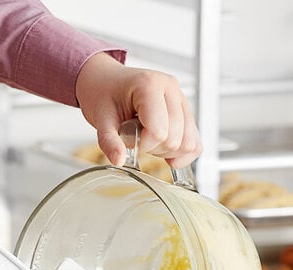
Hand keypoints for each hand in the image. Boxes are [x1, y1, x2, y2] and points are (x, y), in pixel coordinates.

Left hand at [75, 52, 201, 168]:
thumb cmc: (104, 95)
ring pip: (189, 143)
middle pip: (175, 140)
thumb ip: (109, 140)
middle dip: (152, 148)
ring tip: (146, 140)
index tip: (127, 139)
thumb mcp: (100, 118)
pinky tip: (164, 155)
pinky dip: (181, 155)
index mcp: (150, 85)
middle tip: (134, 138)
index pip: (159, 131)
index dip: (142, 145)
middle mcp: (171, 90)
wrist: (106, 82)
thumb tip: (119, 161)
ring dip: (166, 152)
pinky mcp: (185, 112)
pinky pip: (195, 143)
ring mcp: (181, 100)